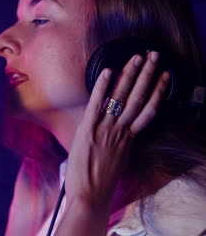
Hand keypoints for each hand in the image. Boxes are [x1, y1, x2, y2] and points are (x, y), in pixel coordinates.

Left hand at [64, 51, 170, 209]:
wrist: (90, 195)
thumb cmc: (101, 180)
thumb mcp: (116, 159)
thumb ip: (118, 142)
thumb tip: (118, 132)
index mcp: (128, 138)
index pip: (148, 110)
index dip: (157, 91)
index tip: (164, 76)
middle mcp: (120, 131)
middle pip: (137, 98)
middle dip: (147, 75)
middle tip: (154, 56)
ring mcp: (105, 130)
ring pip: (121, 98)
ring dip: (129, 76)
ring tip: (137, 58)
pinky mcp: (87, 131)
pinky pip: (96, 105)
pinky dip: (102, 88)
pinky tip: (108, 72)